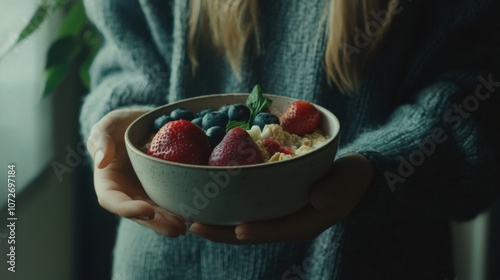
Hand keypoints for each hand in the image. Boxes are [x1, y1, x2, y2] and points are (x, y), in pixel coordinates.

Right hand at [87, 108, 186, 236]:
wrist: (143, 123)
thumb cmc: (120, 125)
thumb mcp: (108, 125)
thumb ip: (100, 139)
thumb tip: (101, 161)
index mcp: (108, 182)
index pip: (112, 201)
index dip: (128, 210)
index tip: (147, 211)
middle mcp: (128, 193)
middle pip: (140, 214)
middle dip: (158, 223)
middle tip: (176, 228)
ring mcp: (147, 193)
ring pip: (159, 212)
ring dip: (173, 220)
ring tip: (189, 223)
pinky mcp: (165, 189)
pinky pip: (172, 200)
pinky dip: (184, 207)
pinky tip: (200, 211)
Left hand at [189, 153, 372, 242]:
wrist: (352, 180)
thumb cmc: (351, 182)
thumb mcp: (346, 184)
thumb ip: (333, 191)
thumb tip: (318, 199)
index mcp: (303, 224)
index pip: (276, 231)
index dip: (256, 231)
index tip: (235, 229)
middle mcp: (286, 224)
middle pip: (250, 232)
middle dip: (222, 231)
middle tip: (193, 225)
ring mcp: (278, 217)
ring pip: (244, 224)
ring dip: (219, 222)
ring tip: (192, 216)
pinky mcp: (273, 206)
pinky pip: (247, 211)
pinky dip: (229, 208)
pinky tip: (212, 201)